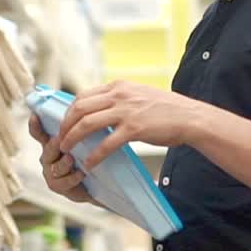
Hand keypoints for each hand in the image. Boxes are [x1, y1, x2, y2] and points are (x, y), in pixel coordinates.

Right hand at [29, 114, 94, 203]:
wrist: (98, 183)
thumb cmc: (89, 158)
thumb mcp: (86, 141)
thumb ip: (80, 130)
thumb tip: (86, 112)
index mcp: (51, 142)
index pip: (39, 132)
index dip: (35, 125)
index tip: (35, 116)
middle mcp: (48, 156)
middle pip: (47, 148)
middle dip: (54, 144)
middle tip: (60, 139)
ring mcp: (51, 171)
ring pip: (55, 166)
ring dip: (64, 162)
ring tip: (71, 159)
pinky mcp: (57, 185)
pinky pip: (62, 181)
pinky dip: (72, 177)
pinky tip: (81, 173)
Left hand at [57, 81, 201, 167]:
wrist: (190, 117)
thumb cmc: (166, 110)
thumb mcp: (139, 95)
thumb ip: (120, 99)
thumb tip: (101, 109)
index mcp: (118, 86)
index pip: (83, 96)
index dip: (69, 111)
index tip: (64, 125)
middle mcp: (119, 95)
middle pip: (79, 108)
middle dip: (65, 125)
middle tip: (60, 139)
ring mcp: (126, 111)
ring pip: (87, 123)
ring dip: (72, 138)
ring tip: (67, 150)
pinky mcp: (134, 128)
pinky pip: (106, 143)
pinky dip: (94, 155)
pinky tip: (89, 164)